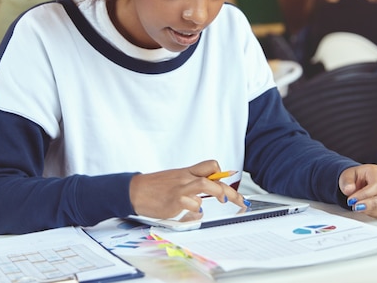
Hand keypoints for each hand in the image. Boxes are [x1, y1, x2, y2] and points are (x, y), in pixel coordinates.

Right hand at [128, 160, 246, 218]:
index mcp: (187, 172)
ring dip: (217, 192)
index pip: (210, 165)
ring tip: (222, 200)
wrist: (135, 190)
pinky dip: (196, 210)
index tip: (231, 183)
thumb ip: (191, 186)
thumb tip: (205, 198)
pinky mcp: (174, 200)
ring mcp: (181, 188)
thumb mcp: (176, 180)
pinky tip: (192, 211)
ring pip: (205, 184)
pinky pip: (192, 204)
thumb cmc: (156, 187)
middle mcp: (186, 178)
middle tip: (241, 201)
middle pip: (214, 178)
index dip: (222, 173)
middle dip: (230, 191)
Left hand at [338, 164, 376, 218]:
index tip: (352, 200)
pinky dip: (374, 214)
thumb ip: (346, 181)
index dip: (365, 194)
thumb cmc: (355, 178)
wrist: (358, 182)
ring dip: (372, 211)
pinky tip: (364, 211)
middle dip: (371, 204)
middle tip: (356, 207)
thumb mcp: (347, 175)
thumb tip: (349, 189)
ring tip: (358, 208)